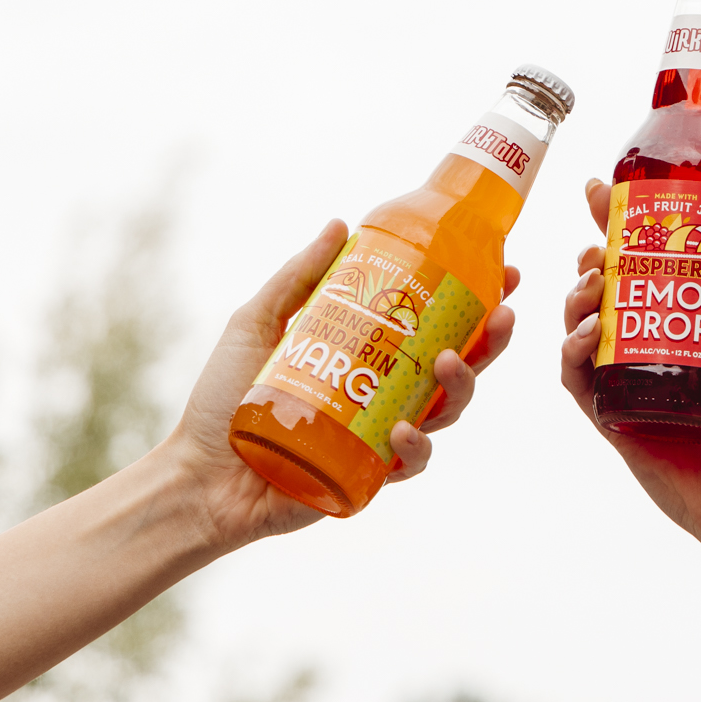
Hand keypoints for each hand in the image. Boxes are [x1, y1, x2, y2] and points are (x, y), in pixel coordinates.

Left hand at [169, 222, 519, 550]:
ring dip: (461, 387)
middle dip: (492, 341)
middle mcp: (386, 395)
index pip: (436, 324)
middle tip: (502, 313)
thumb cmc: (222, 399)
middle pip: (459, 366)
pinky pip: (411, 463)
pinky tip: (405, 430)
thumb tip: (340, 223)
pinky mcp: (369, 478)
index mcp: (372, 356)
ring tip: (448, 365)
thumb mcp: (258, 323)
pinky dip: (417, 447)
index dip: (477, 302)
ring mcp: (381, 437)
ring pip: (447, 412)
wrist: (196, 474)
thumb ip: (298, 277)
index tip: (504, 273)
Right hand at [562, 182, 700, 598]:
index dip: (619, 221)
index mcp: (688, 316)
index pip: (646, 257)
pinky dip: (573, 350)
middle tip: (591, 232)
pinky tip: (588, 333)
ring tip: (593, 280)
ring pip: (581, 323)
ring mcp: (628, 378)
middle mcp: (652, 341)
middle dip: (588, 249)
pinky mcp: (613, 417)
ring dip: (577, 294)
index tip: (604, 188)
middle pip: (605, 282)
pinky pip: (577, 377)